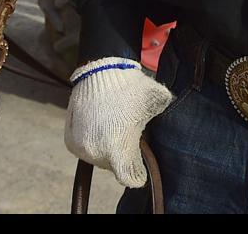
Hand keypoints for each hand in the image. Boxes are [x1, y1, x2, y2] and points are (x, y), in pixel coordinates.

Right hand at [63, 57, 174, 187]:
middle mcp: (96, 153)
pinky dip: (96, 143)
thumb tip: (178, 128)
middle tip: (131, 138)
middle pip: (114, 166)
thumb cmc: (132, 87)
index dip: (139, 174)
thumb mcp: (157, 101)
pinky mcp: (70, 141)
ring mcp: (81, 148)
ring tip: (117, 130)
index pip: (130, 177)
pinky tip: (105, 129)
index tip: (142, 170)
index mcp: (117, 149)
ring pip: (100, 158)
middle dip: (124, 156)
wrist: (101, 70)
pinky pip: (86, 150)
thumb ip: (165, 117)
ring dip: (109, 150)